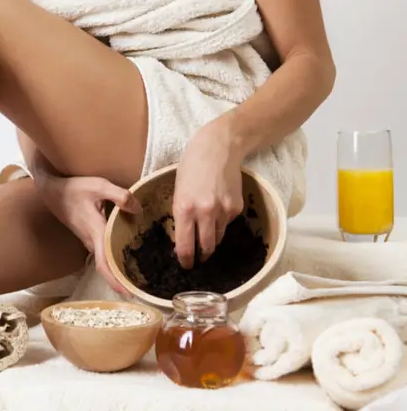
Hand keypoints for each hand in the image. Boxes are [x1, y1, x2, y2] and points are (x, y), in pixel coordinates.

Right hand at [36, 175, 140, 296]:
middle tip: (142, 286)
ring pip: (104, 260)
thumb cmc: (74, 189)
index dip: (115, 281)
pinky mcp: (88, 236)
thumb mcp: (99, 186)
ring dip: (118, 269)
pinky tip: (126, 254)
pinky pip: (102, 252)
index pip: (104, 264)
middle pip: (106, 267)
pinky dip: (113, 258)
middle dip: (122, 279)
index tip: (128, 293)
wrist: (52, 192)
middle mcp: (91, 241)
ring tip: (138, 273)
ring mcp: (88, 240)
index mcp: (95, 232)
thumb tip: (138, 210)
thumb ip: (121, 196)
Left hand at [173, 120, 244, 268]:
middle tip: (198, 258)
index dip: (186, 260)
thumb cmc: (192, 167)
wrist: (219, 148)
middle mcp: (204, 212)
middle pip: (206, 248)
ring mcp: (223, 211)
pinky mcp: (236, 208)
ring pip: (218, 238)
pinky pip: (227, 224)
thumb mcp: (178, 191)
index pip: (185, 246)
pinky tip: (218, 207)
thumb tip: (184, 238)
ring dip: (212, 238)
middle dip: (201, 256)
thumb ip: (181, 214)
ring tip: (207, 230)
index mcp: (184, 209)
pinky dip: (222, 222)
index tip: (186, 265)